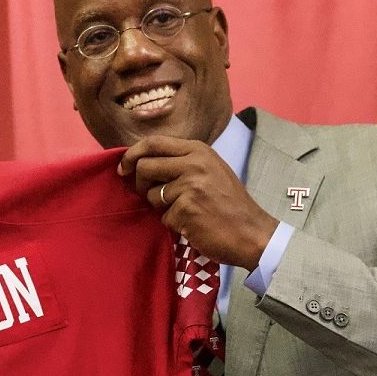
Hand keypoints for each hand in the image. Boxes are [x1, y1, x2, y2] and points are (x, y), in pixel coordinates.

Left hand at [119, 135, 277, 269]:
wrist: (252, 233)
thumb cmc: (228, 205)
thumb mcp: (210, 171)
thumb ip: (181, 163)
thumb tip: (139, 162)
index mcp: (199, 150)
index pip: (153, 142)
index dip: (132, 154)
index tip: (124, 168)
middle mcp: (194, 163)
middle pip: (144, 166)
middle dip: (140, 184)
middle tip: (152, 196)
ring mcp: (190, 185)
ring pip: (151, 195)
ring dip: (161, 208)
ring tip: (185, 212)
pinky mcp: (186, 209)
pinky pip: (163, 217)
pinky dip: (174, 224)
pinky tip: (193, 225)